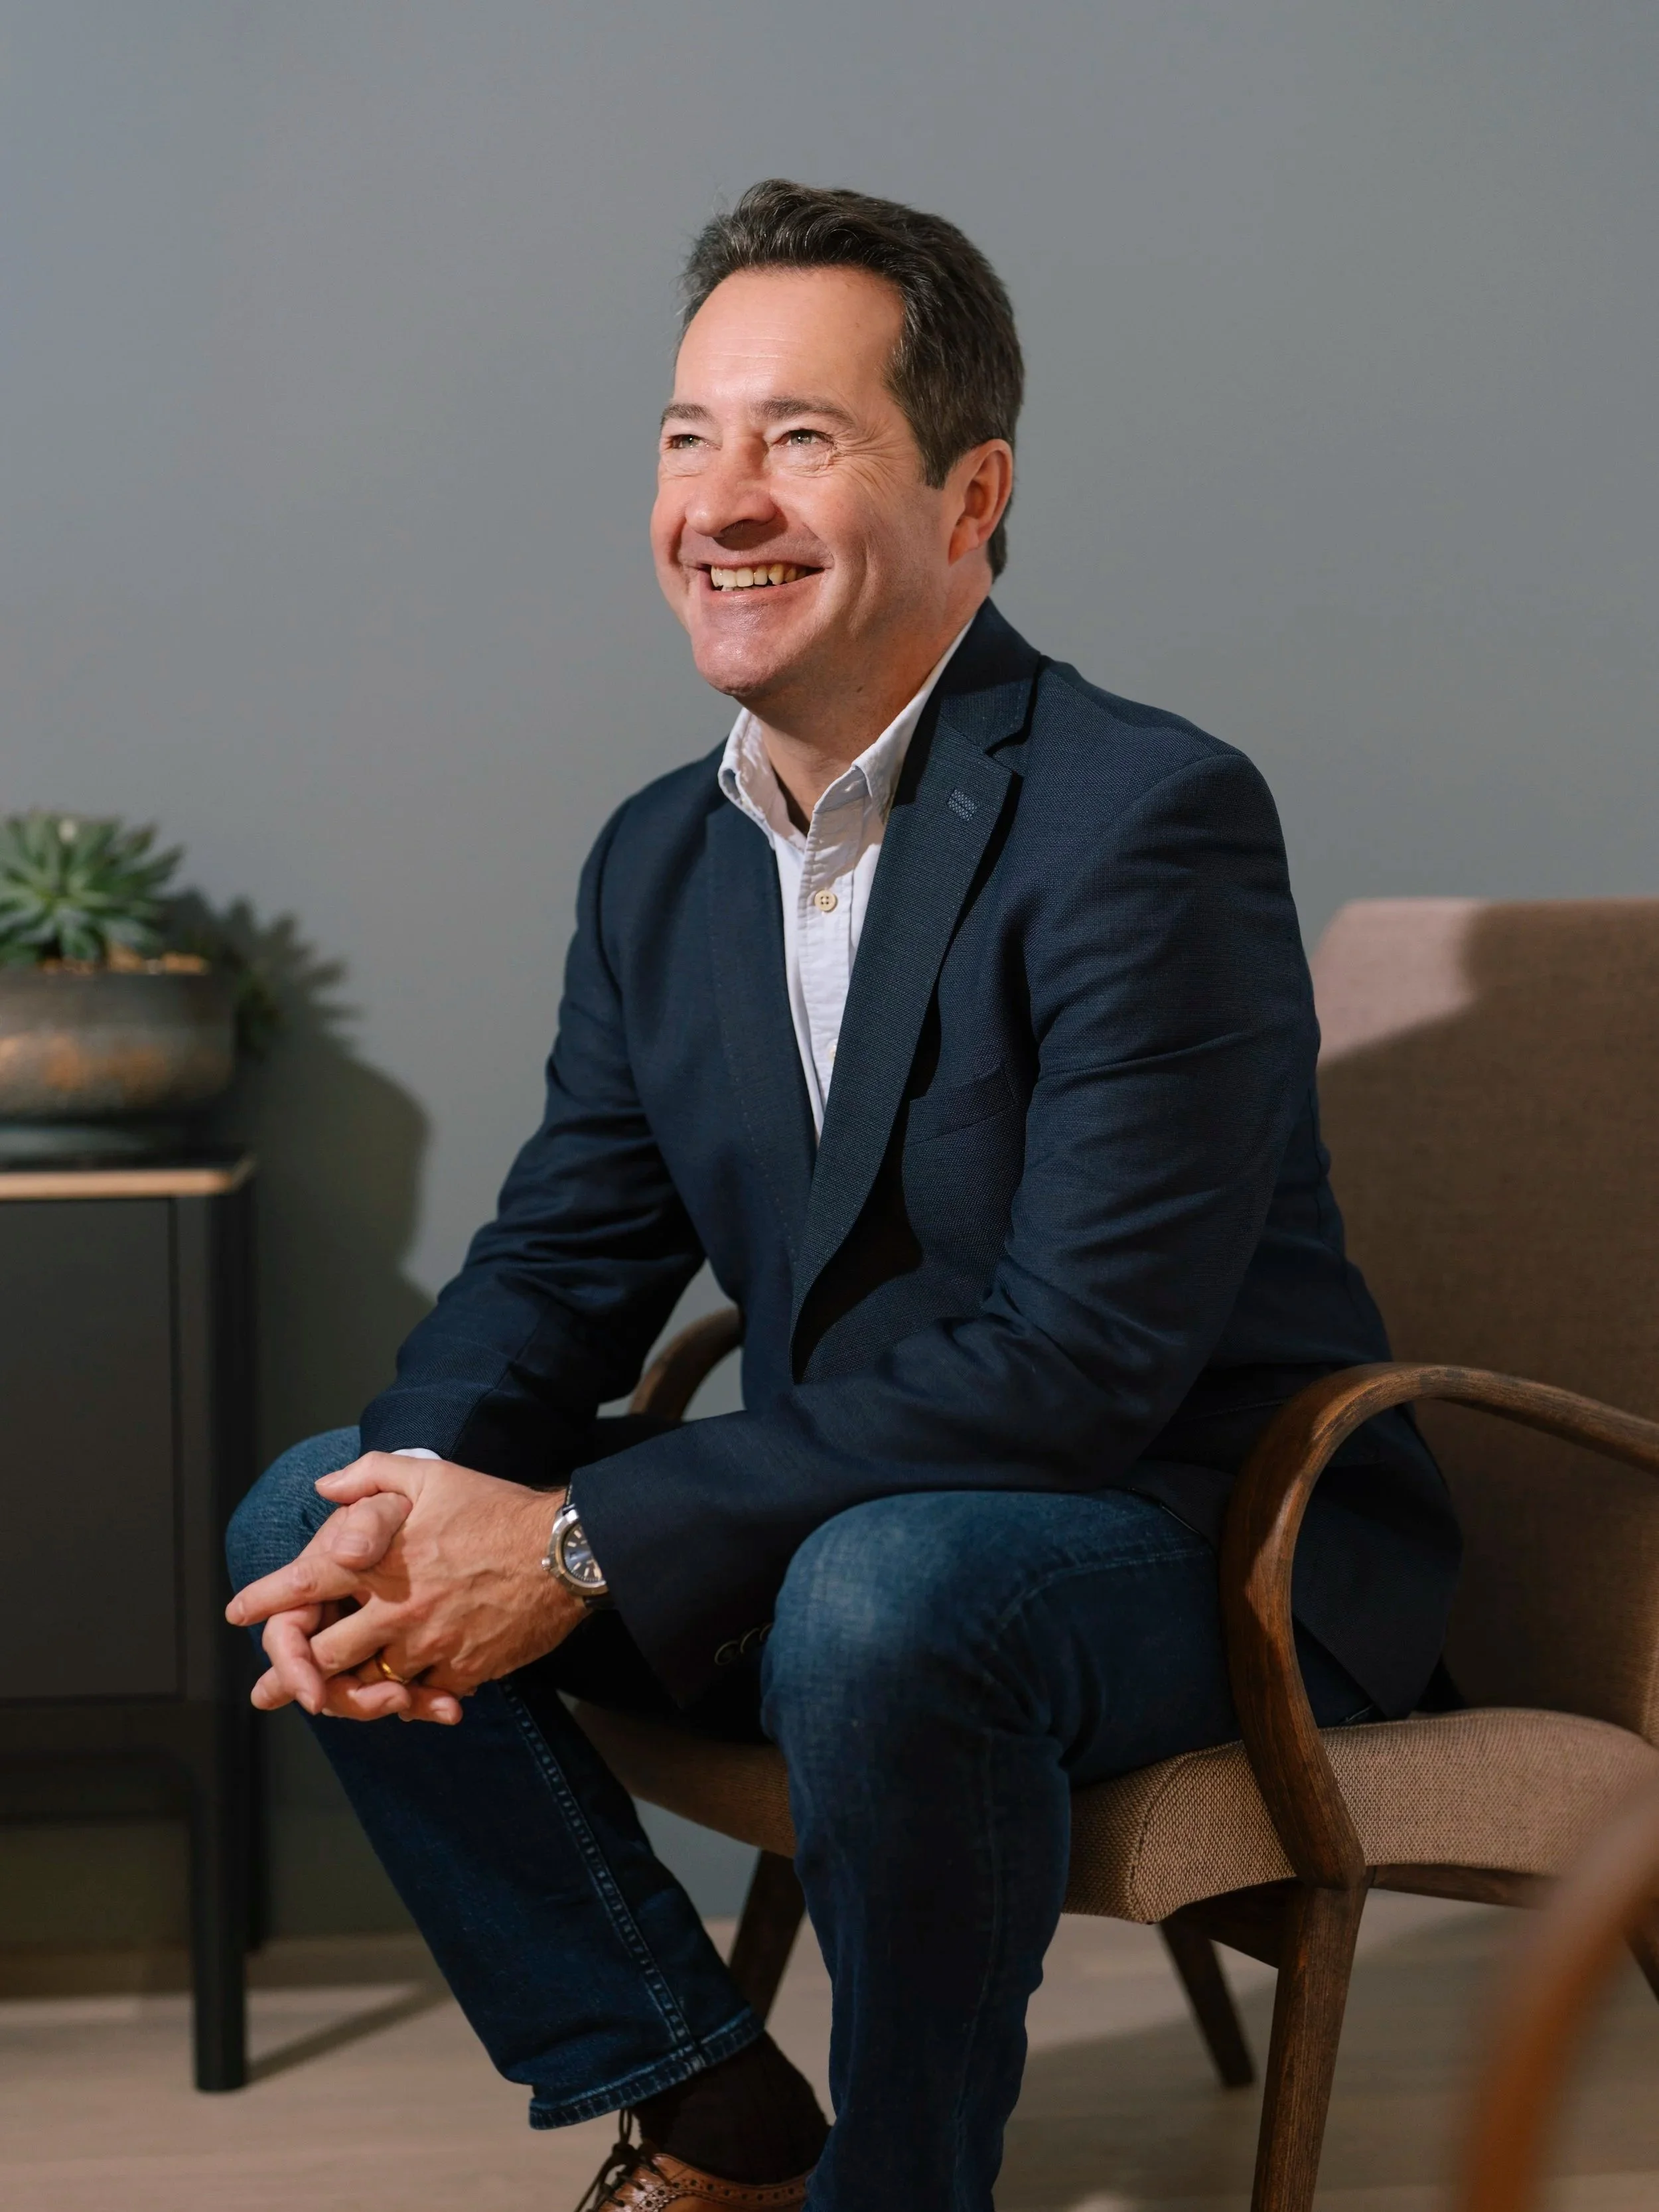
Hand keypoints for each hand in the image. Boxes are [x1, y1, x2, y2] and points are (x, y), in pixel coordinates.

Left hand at [228, 1453, 587, 1721]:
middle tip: (273, 1688)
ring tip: (332, 1701)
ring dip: (352, 1690)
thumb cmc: (496, 1507)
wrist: (566, 1551)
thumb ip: (371, 1475)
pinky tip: (408, 1695)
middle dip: (295, 1672)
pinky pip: (423, 1692)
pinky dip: (412, 1696)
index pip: (303, 1583)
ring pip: (371, 1683)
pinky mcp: (464, 1669)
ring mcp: (430, 1644)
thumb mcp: (432, 1474)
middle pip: (324, 1655)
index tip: (237, 1612)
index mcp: (380, 1561)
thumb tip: (324, 1488)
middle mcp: (396, 1609)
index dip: (263, 1599)